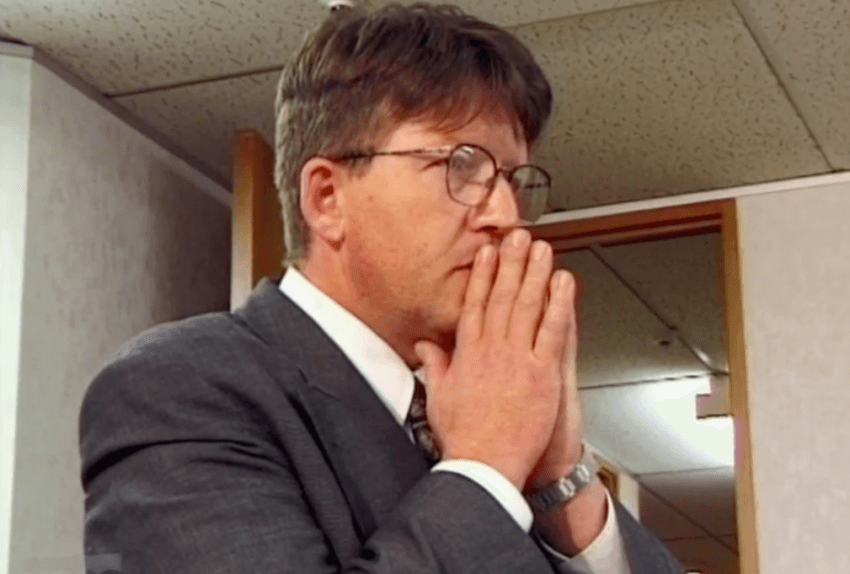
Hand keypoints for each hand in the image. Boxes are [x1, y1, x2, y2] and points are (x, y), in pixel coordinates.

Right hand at [413, 228, 574, 489]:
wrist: (483, 463)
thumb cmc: (464, 436)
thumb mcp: (438, 396)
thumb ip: (434, 365)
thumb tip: (424, 345)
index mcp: (467, 353)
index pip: (475, 304)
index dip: (483, 275)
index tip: (488, 253)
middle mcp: (491, 349)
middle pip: (502, 296)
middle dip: (511, 263)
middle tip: (518, 237)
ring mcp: (517, 358)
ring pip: (527, 306)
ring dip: (535, 274)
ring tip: (542, 249)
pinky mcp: (541, 373)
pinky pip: (552, 331)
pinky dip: (559, 305)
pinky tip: (565, 284)